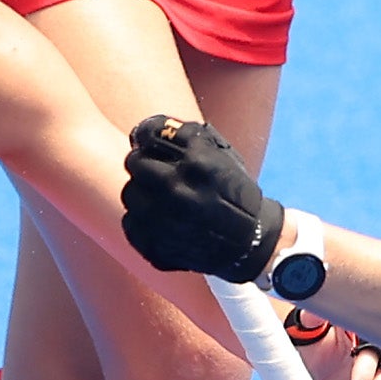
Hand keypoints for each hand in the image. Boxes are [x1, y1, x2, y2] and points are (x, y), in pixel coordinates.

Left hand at [121, 116, 286, 281]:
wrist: (250, 242)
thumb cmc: (234, 191)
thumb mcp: (220, 153)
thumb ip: (184, 137)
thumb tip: (142, 134)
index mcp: (195, 161)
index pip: (148, 133)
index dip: (147, 136)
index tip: (150, 144)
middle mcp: (175, 188)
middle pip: (134, 162)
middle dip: (145, 164)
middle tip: (158, 173)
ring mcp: (162, 220)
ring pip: (130, 193)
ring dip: (142, 193)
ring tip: (163, 199)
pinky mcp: (154, 246)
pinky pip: (130, 223)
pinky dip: (142, 220)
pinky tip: (163, 220)